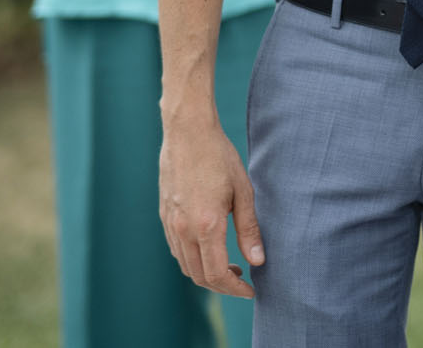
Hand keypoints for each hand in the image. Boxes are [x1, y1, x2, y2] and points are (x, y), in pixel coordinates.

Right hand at [158, 116, 263, 298]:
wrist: (187, 132)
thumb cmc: (219, 157)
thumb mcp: (243, 191)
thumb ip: (249, 229)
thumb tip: (258, 261)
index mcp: (206, 225)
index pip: (218, 274)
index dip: (235, 288)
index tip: (251, 290)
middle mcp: (183, 229)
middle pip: (199, 276)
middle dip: (223, 285)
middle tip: (243, 281)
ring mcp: (170, 224)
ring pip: (185, 266)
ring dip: (207, 274)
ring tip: (230, 267)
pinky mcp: (164, 216)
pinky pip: (176, 250)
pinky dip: (193, 260)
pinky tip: (210, 250)